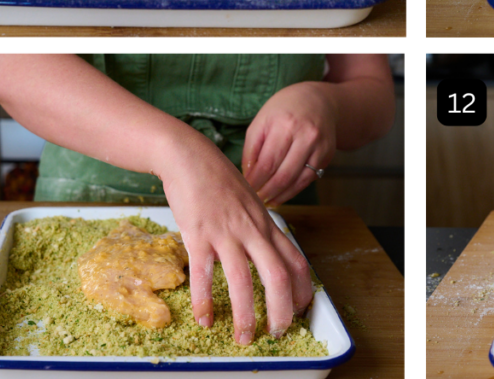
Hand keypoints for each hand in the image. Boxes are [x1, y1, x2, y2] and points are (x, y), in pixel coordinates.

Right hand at [160, 136, 312, 343]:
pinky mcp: (198, 234)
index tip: (301, 309)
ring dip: (245, 314)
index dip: (303, 289)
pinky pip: (204, 274)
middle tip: (278, 332)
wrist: (190, 156)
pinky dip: (205, 301)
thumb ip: (259, 227)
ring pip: (242, 280)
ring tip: (244, 337)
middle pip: (277, 274)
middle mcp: (252, 230)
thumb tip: (267, 250)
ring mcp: (226, 232)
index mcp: (267, 224)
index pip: (296, 260)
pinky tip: (204, 319)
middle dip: (281, 309)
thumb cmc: (219, 180)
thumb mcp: (250, 202)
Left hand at [242, 82, 337, 205]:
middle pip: (283, 175)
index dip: (255, 181)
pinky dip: (293, 190)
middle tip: (254, 200)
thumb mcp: (262, 121)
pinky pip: (308, 179)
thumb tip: (247, 176)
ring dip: (279, 195)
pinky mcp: (327, 155)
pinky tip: (281, 195)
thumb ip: (251, 148)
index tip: (245, 189)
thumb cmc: (284, 109)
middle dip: (266, 192)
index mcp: (285, 125)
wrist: (318, 100)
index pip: (267, 162)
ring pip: (297, 181)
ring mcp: (319, 147)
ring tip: (266, 202)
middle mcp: (305, 136)